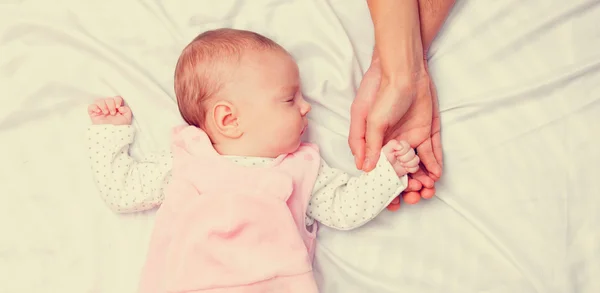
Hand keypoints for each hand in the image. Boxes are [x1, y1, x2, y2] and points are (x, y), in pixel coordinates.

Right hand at [88, 96, 131, 124]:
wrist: (111, 135)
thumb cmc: (119, 128)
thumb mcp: (127, 119)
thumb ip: (127, 110)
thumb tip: (120, 107)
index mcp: (116, 108)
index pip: (116, 98)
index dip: (117, 100)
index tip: (118, 107)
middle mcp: (108, 108)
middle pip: (108, 99)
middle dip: (111, 104)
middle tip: (112, 113)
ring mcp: (100, 111)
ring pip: (99, 100)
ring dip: (103, 105)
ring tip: (106, 113)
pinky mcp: (93, 114)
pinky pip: (91, 106)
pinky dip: (94, 107)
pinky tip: (99, 112)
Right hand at [349, 53, 442, 209]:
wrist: (405, 71)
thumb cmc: (380, 93)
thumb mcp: (369, 119)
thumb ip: (367, 144)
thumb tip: (364, 168)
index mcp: (374, 144)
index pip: (380, 173)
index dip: (385, 190)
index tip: (392, 204)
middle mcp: (391, 145)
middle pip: (399, 174)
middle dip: (407, 188)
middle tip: (415, 197)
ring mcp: (409, 139)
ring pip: (416, 167)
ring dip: (421, 180)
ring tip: (427, 188)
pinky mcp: (425, 132)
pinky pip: (431, 153)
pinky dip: (433, 166)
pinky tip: (435, 176)